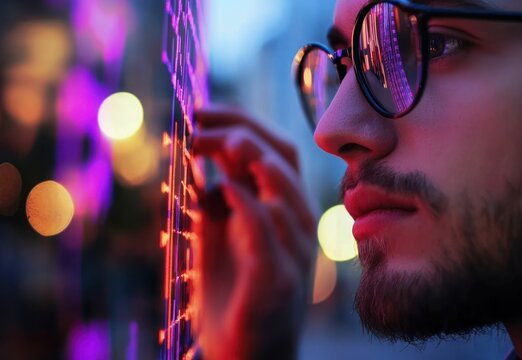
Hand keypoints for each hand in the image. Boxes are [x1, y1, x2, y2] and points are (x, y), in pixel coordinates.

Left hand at [191, 106, 316, 359]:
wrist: (248, 356)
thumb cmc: (234, 295)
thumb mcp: (219, 236)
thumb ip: (215, 199)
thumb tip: (195, 157)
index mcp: (283, 209)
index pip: (273, 150)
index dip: (239, 122)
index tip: (197, 112)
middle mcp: (297, 224)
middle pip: (282, 158)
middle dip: (242, 130)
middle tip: (198, 121)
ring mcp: (294, 252)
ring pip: (285, 191)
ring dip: (250, 159)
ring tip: (214, 142)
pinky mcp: (279, 281)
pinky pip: (269, 234)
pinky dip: (247, 206)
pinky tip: (220, 191)